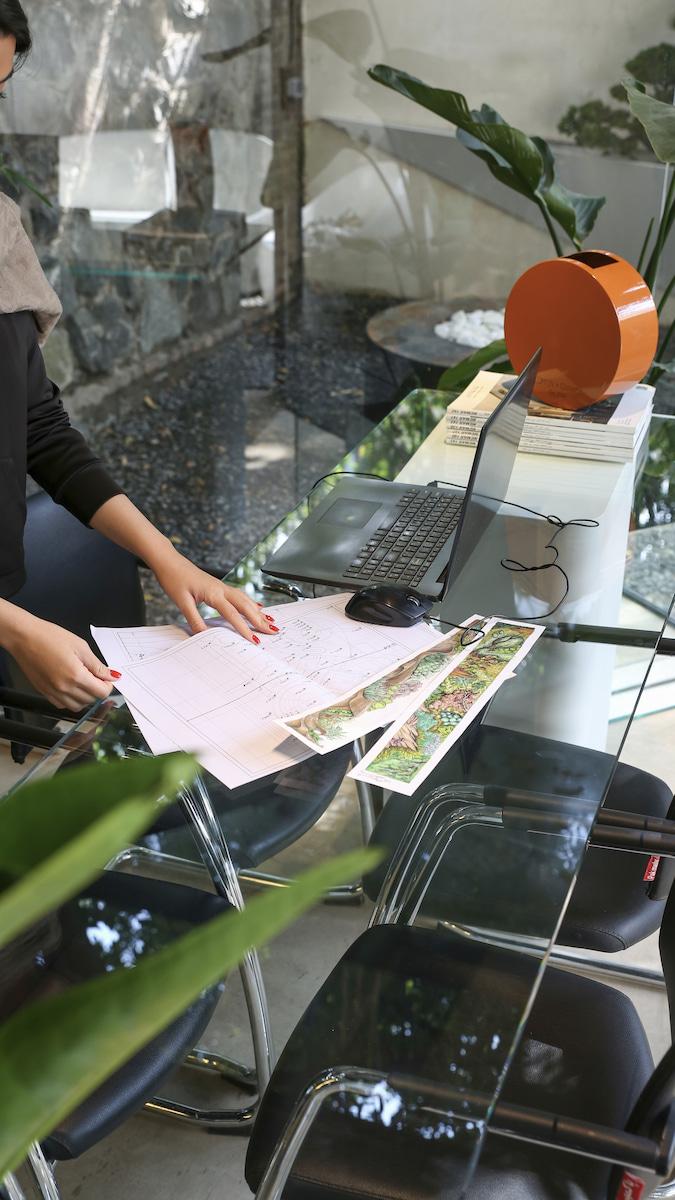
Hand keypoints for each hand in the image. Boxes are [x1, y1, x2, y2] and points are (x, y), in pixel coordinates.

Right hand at [8, 615, 118, 710]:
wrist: (24, 637)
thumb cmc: (49, 637)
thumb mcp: (80, 647)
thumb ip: (97, 665)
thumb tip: (111, 676)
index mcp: (76, 676)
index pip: (101, 692)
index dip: (108, 685)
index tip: (107, 678)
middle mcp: (64, 688)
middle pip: (91, 700)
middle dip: (97, 689)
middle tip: (95, 675)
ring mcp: (53, 692)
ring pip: (77, 706)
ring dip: (85, 697)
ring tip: (83, 681)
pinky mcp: (44, 692)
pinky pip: (62, 705)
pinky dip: (70, 699)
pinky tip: (70, 686)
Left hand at [153, 552, 276, 642]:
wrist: (169, 561)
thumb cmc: (174, 579)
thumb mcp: (181, 602)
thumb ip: (194, 619)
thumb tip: (204, 635)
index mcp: (214, 593)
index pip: (233, 614)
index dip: (244, 628)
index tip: (254, 640)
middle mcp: (221, 588)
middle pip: (246, 606)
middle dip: (260, 620)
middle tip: (273, 631)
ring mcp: (221, 586)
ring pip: (245, 600)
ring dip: (258, 612)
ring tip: (270, 621)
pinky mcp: (219, 586)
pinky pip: (240, 596)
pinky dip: (250, 603)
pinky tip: (256, 607)